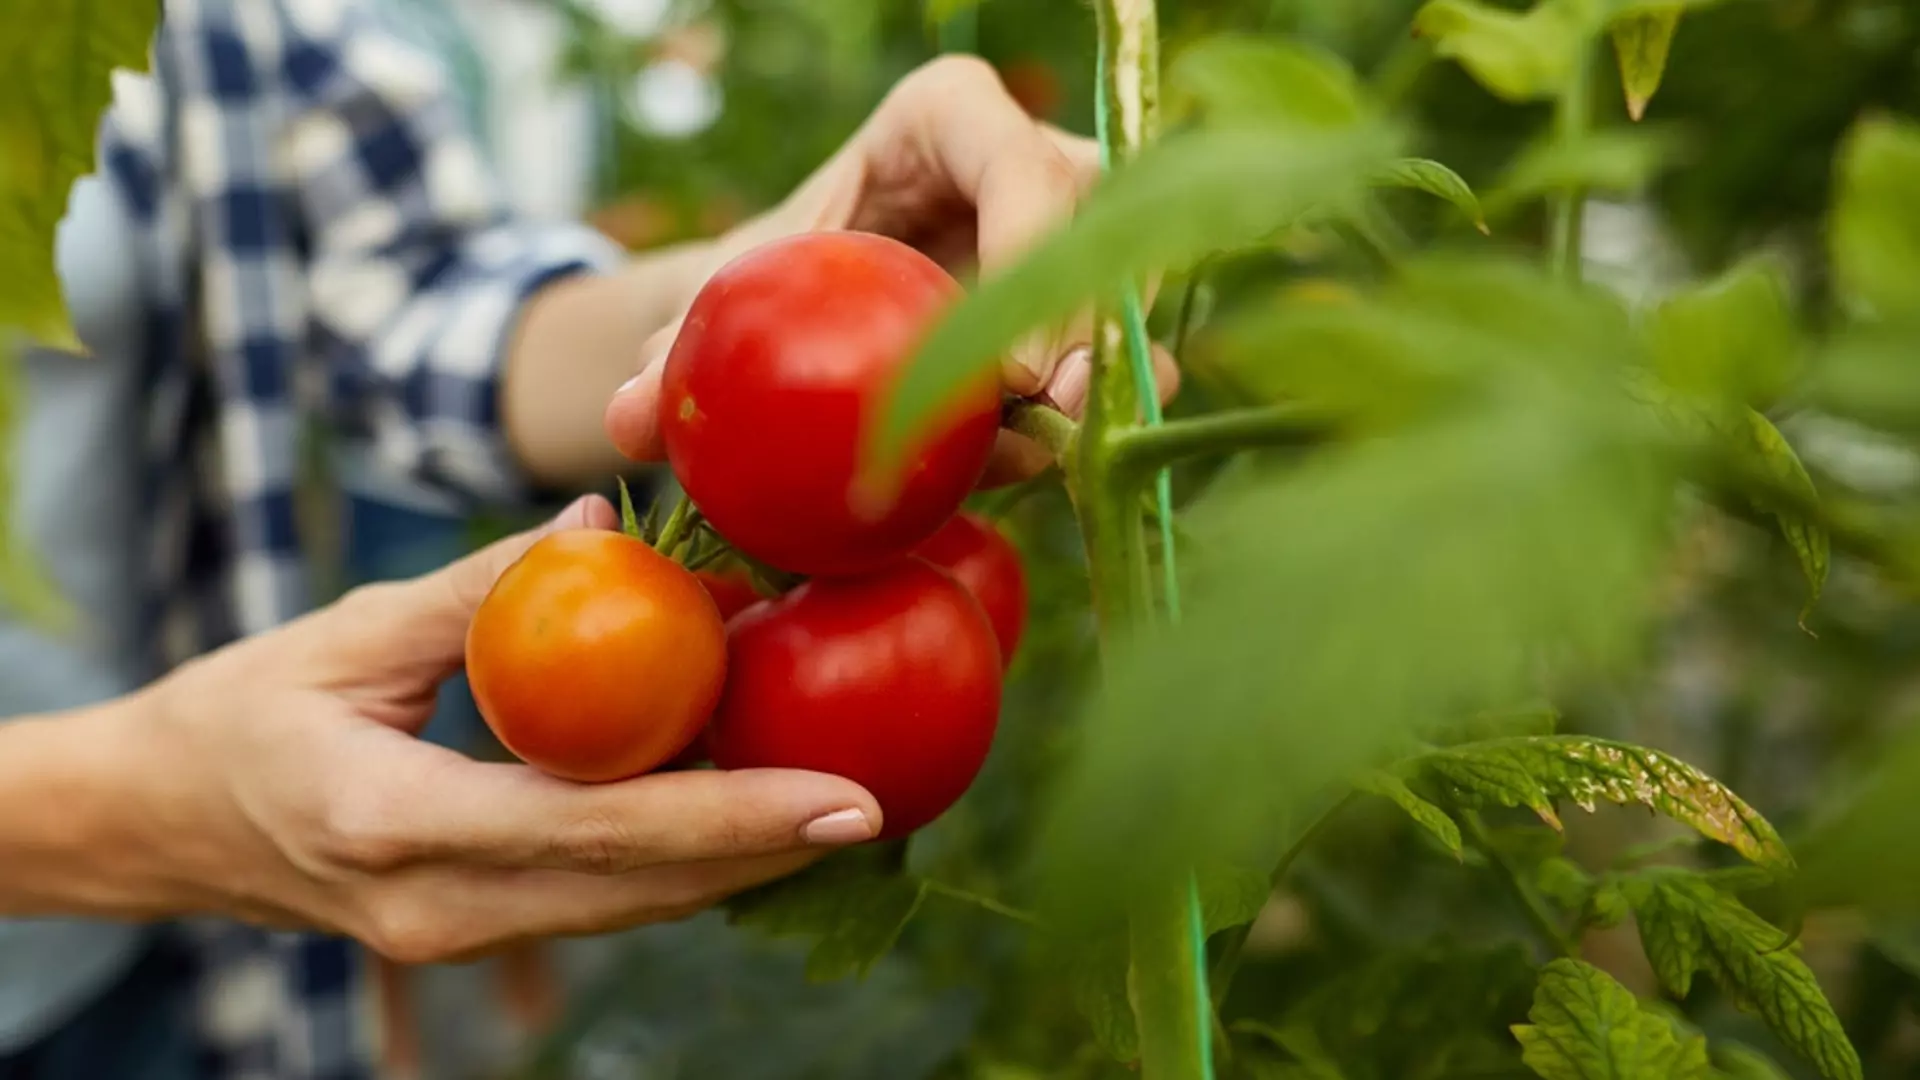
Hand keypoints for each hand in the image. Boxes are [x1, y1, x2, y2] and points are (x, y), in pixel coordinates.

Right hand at [101, 496, 880, 961]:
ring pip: (632, 907)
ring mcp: (458, 936)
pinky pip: (600, 900)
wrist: (161, 824)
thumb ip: (482, 587)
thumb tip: (607, 525)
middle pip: (643, 889)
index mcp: (399, 822)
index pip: (601, 829)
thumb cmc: (242, 711)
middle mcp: (441, 906)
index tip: (843, 803)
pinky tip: (745, 810)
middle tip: (883, 800)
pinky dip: (677, 859)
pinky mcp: (475, 931)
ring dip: (737, 860)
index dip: (733, 817)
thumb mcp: (349, 635)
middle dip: (770, 852)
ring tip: (839, 801)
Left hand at [603, 55, 1178, 485]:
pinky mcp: (1096, 308)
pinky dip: (1094, 415)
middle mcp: (1036, 160)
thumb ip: (678, 349)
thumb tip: (631, 417)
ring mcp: (1080, 233)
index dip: (1030, 251)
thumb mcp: (726, 299)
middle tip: (1050, 420)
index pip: (1019, 164)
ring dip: (1104, 378)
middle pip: (1096, 232)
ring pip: (1128, 294)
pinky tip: (1046, 461)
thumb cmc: (772, 277)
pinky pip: (1127, 356)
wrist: (809, 311)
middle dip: (1087, 329)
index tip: (1008, 371)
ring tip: (1053, 449)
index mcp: (949, 117)